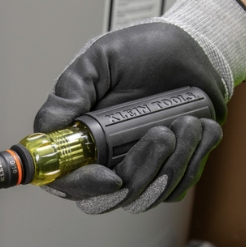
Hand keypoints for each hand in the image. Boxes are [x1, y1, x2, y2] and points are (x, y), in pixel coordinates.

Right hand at [34, 0, 245, 213]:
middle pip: (108, 198)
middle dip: (139, 173)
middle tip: (161, 134)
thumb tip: (45, 129)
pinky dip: (193, 160)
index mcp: (79, 137)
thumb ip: (69, 93)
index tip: (109, 177)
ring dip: (172, 162)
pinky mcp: (168, 172)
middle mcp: (104, 159)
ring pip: (146, 196)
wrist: (193, 48)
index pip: (66, 180)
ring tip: (186, 122)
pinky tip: (200, 129)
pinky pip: (176, 188)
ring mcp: (137, 169)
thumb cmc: (144, 52)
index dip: (83, 186)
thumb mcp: (98, 61)